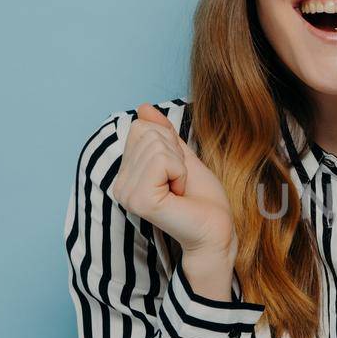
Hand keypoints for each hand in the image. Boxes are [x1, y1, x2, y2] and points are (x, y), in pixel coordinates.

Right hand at [110, 104, 237, 268]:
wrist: (217, 230)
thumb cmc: (203, 199)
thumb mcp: (183, 156)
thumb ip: (163, 133)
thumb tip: (143, 107)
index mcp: (125, 175)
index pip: (140, 127)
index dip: (169, 143)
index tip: (177, 172)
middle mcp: (120, 185)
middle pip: (146, 133)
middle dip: (174, 154)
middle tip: (180, 182)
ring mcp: (127, 193)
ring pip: (156, 146)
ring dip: (179, 166)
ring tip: (180, 190)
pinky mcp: (140, 200)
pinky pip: (162, 161)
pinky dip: (180, 173)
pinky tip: (179, 195)